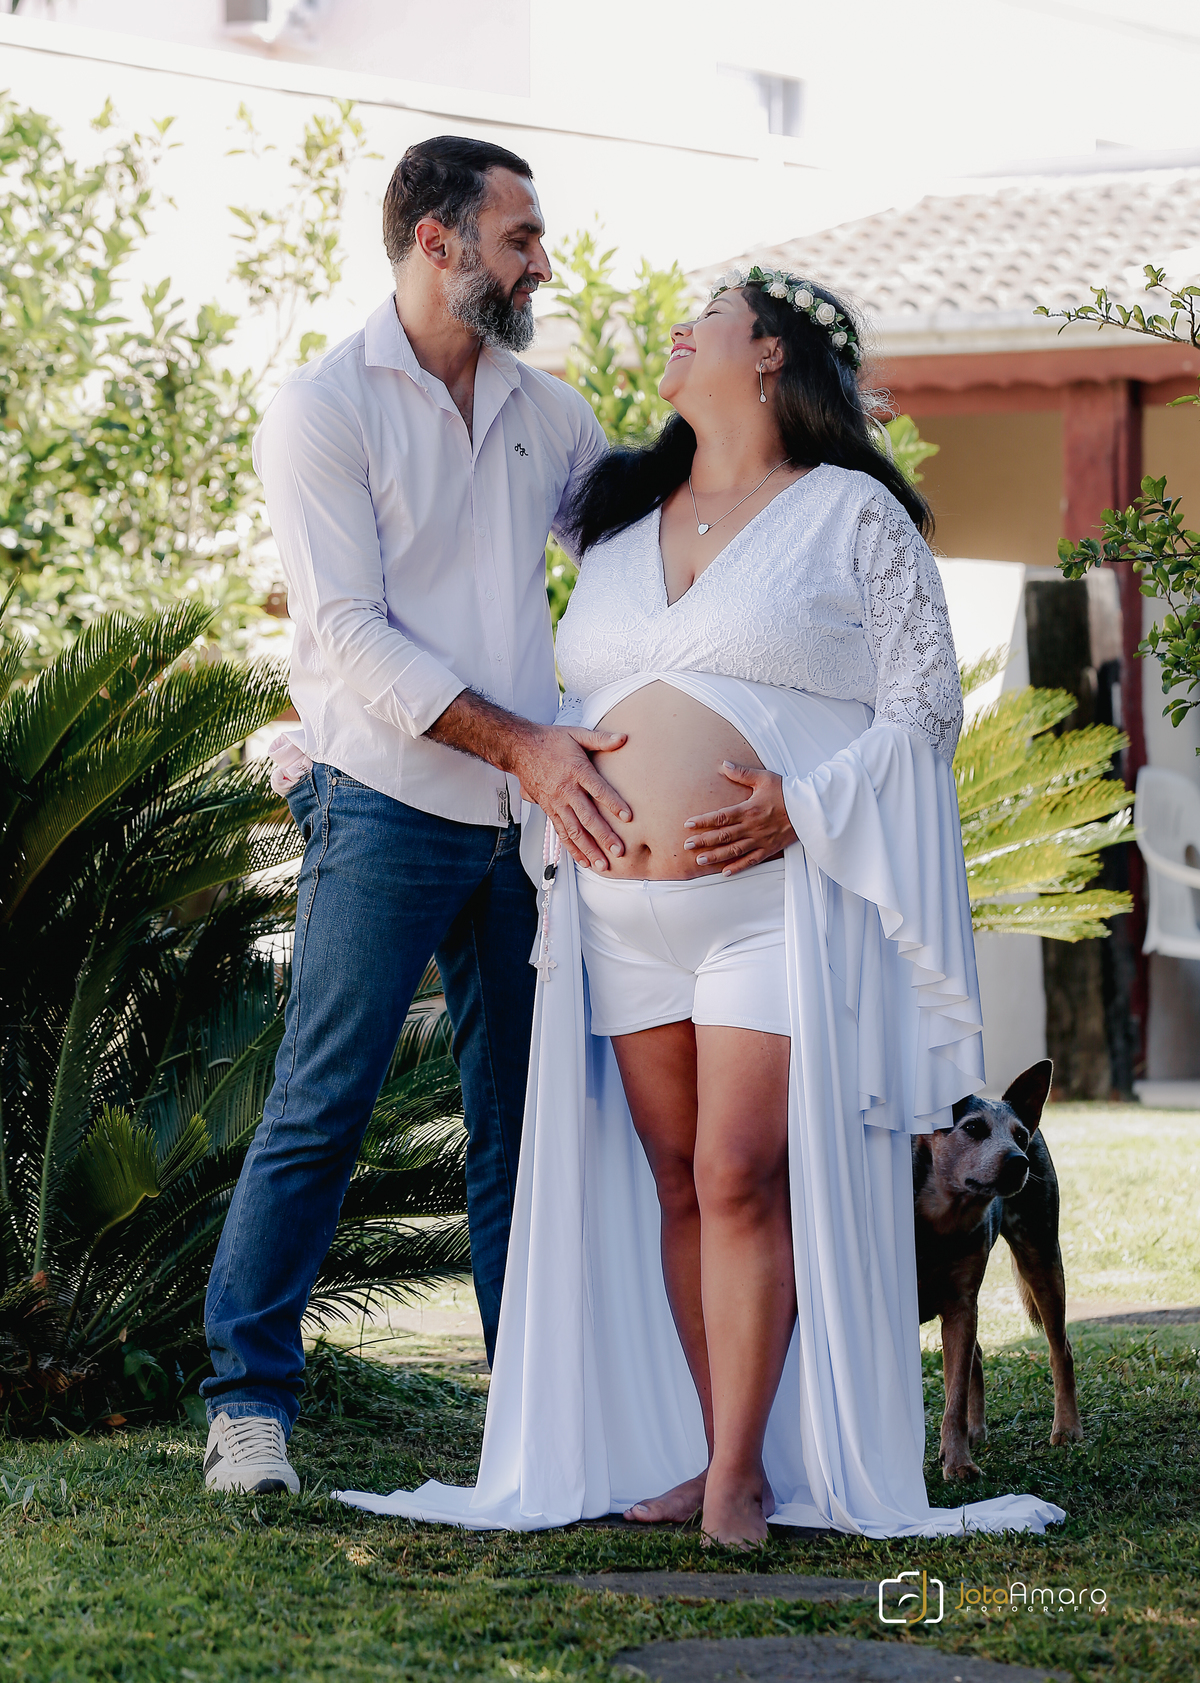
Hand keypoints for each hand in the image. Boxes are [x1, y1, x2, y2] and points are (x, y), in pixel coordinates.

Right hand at [425, 691, 630, 870]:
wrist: (520, 748)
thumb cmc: (550, 741)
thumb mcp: (577, 734)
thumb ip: (601, 738)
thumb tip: (623, 738)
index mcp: (576, 771)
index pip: (598, 790)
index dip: (613, 804)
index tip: (628, 817)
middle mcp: (566, 790)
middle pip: (587, 817)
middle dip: (604, 836)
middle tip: (619, 851)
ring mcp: (556, 803)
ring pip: (574, 830)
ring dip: (589, 849)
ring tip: (603, 864)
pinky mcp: (549, 810)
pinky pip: (561, 833)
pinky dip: (573, 848)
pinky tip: (583, 860)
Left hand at [684, 762, 796, 875]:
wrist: (810, 808)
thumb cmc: (786, 791)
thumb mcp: (764, 778)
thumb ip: (742, 773)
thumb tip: (724, 764)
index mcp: (748, 809)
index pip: (720, 817)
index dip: (703, 821)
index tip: (688, 824)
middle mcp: (752, 827)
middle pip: (723, 836)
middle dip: (703, 841)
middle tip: (686, 845)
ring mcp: (760, 840)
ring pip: (734, 850)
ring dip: (716, 856)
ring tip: (699, 861)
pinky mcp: (769, 849)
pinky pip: (751, 860)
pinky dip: (738, 867)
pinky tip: (725, 872)